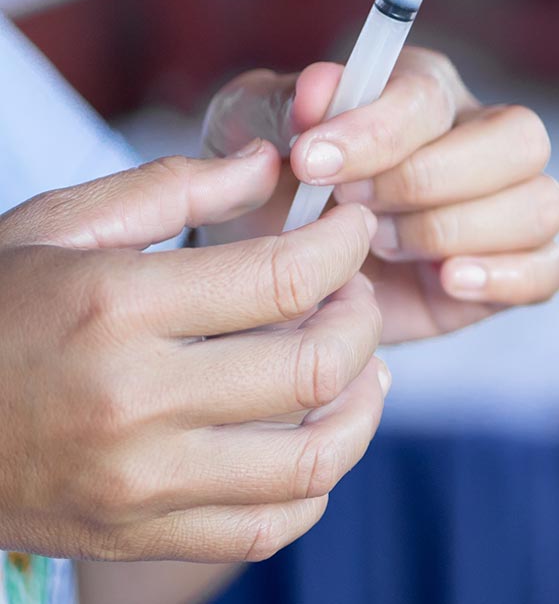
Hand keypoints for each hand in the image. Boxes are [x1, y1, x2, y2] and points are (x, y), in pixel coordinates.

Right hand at [0, 145, 386, 561]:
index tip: (352, 229)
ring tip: (357, 366)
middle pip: (316, 367)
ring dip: (361, 408)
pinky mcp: (139, 536)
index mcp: (114, 307)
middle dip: (361, 319)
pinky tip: (313, 433)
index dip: (345, 246)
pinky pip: (270, 527)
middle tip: (351, 294)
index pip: (287, 277)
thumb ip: (171, 189)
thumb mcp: (54, 229)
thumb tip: (271, 164)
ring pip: (313, 460)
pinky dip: (316, 483)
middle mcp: (132, 401)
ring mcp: (139, 482)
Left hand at [201, 48, 558, 342]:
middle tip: (352, 211)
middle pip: (521, 139)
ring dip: (456, 230)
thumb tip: (322, 88)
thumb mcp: (249, 131)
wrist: (276, 273)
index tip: (310, 160)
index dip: (377, 130)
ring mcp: (505, 209)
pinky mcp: (512, 272)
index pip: (431, 96)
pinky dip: (507, 277)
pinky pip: (552, 269)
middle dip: (431, 180)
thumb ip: (283, 102)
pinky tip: (447, 281)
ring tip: (382, 249)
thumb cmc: (268, 185)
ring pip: (541, 204)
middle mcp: (480, 141)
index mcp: (424, 93)